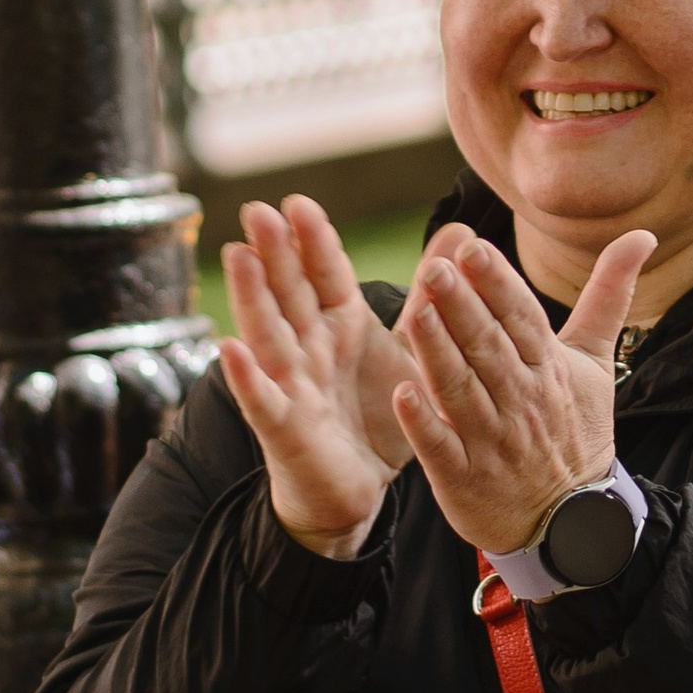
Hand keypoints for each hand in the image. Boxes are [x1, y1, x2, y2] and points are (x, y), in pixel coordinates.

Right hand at [216, 196, 411, 560]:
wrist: (358, 489)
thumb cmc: (376, 415)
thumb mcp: (411, 352)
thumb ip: (430, 298)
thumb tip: (462, 234)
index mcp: (340, 325)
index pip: (324, 274)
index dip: (312, 241)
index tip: (299, 203)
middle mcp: (309, 347)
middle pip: (289, 292)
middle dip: (275, 252)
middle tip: (259, 210)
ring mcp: (292, 384)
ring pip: (269, 332)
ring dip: (252, 296)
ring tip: (238, 256)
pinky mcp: (285, 427)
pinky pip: (264, 400)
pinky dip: (247, 377)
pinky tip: (230, 350)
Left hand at [392, 226, 656, 558]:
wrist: (574, 519)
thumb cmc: (575, 428)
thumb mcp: (594, 362)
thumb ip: (608, 296)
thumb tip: (641, 235)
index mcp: (548, 368)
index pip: (522, 319)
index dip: (498, 285)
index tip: (473, 249)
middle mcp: (521, 401)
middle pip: (489, 348)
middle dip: (462, 307)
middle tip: (435, 268)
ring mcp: (492, 441)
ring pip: (462, 390)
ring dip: (438, 353)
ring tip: (416, 312)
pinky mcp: (464, 478)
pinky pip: (442, 448)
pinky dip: (423, 423)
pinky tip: (402, 392)